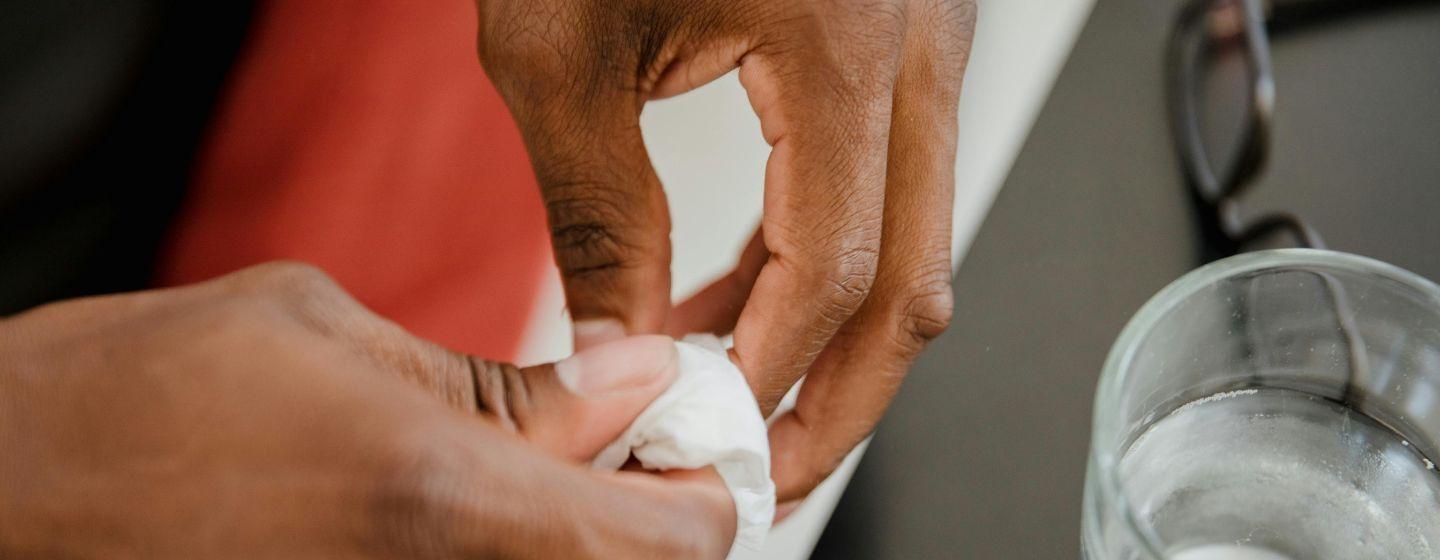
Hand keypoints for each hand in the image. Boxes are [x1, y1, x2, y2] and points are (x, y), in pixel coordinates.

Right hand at [0, 263, 732, 557]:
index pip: (680, 544)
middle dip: (640, 511)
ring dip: (576, 535)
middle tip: (606, 445)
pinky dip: (510, 556)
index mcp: (450, 512)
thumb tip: (633, 384)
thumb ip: (509, 383)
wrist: (2, 493)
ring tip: (524, 468)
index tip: (672, 434)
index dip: (698, 485)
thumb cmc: (131, 405)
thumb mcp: (334, 334)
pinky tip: (455, 514)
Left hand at [476, 0, 976, 499]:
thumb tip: (621, 350)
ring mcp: (921, 44)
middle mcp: (915, 41)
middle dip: (839, 399)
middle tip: (762, 471)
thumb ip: (599, 210)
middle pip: (913, 278)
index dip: (770, 371)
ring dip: (830, 340)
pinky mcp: (895, 48)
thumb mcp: (561, 48)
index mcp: (842, 37)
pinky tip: (739, 310)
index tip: (701, 430)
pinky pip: (881, 189)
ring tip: (734, 400)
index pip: (836, 265)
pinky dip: (820, 264)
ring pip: (911, 243)